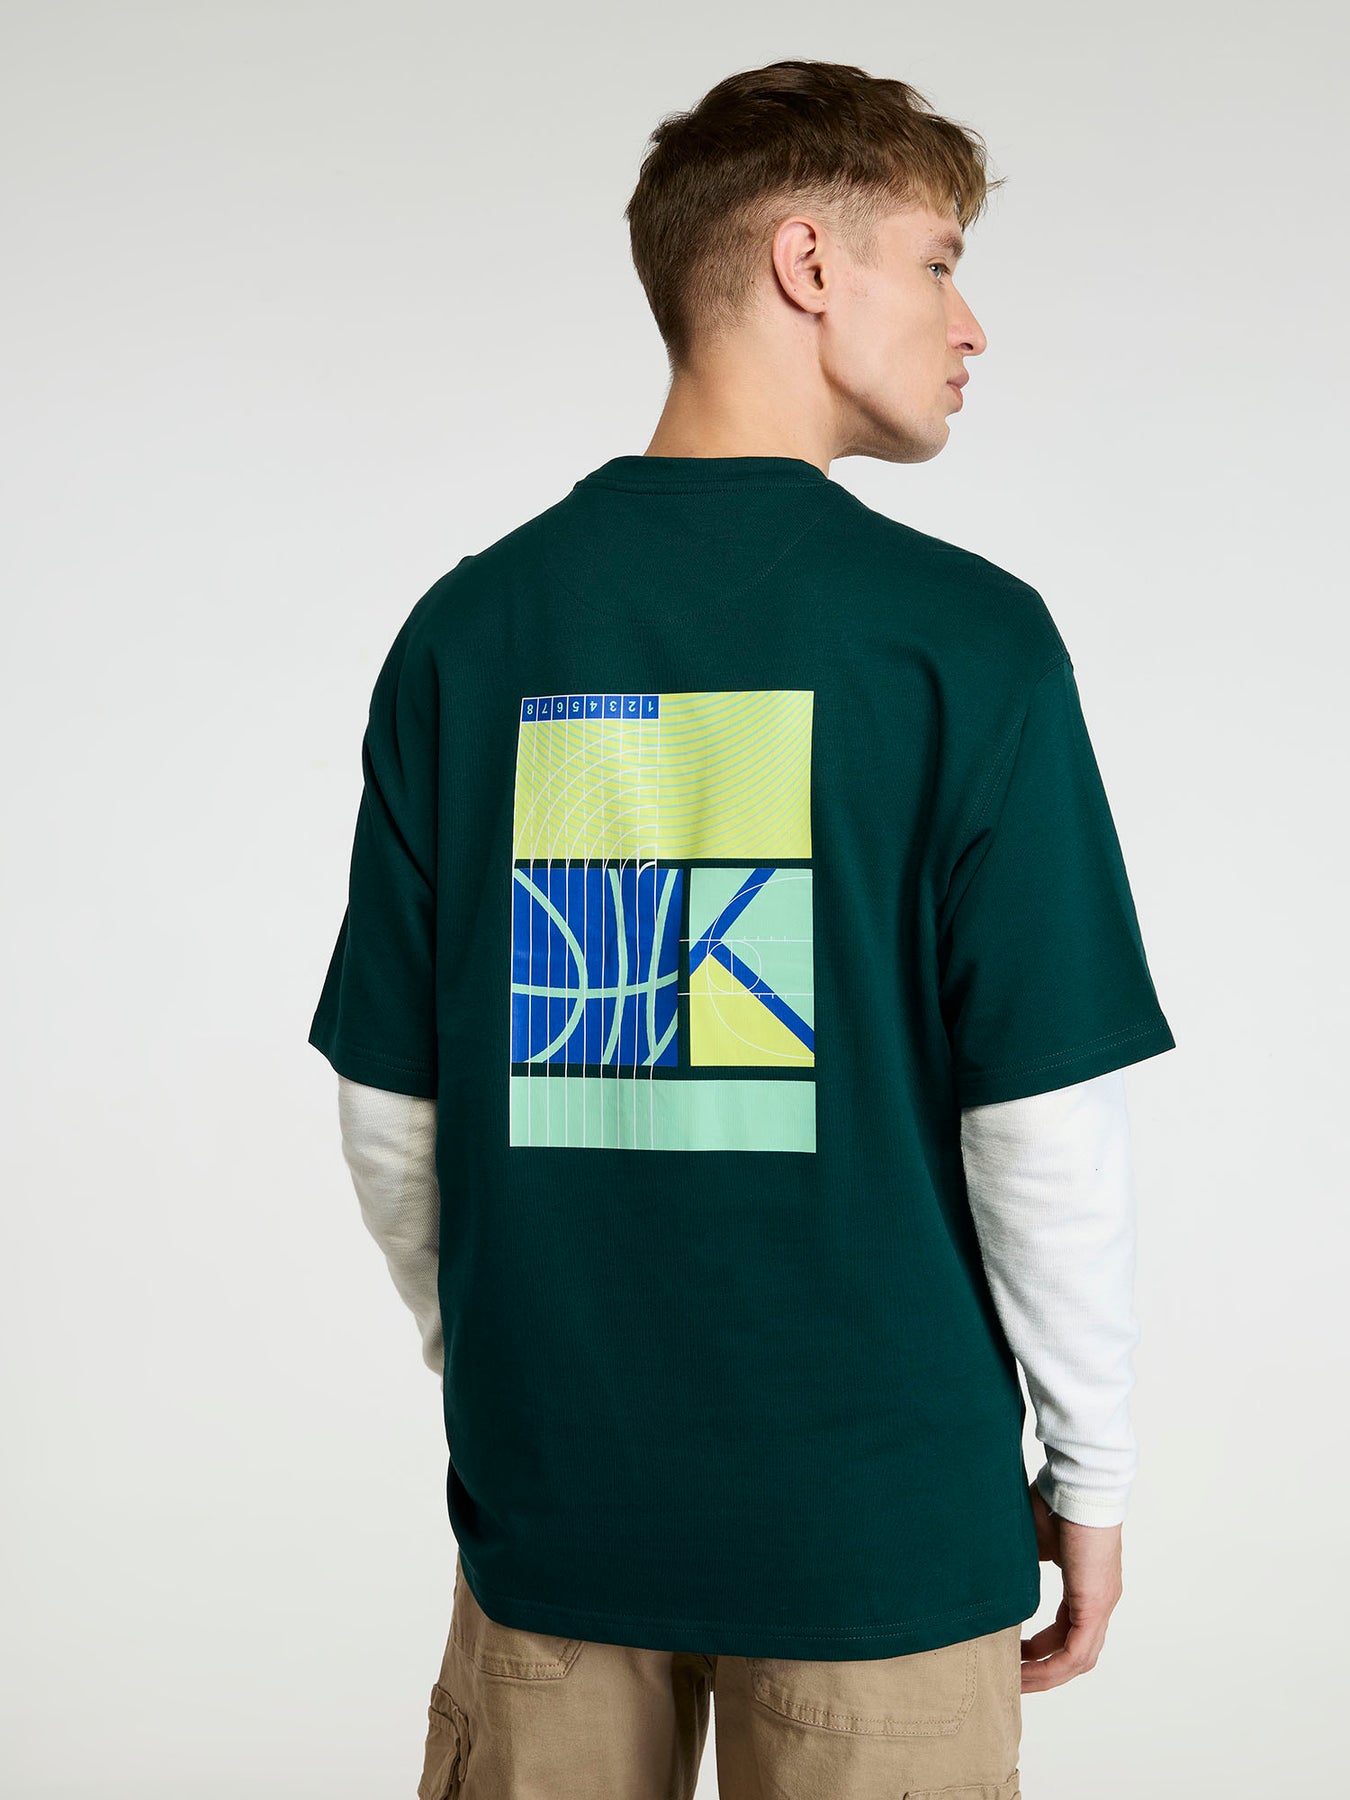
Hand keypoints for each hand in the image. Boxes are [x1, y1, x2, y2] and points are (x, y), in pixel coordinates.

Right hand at [1020, 1478, 1123, 1691]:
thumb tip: (994, 1574)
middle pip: (1074, 1652)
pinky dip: (1052, 1668)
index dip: (1040, 1646)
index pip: (1067, 1628)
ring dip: (1047, 1675)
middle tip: (1012, 1677)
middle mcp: (1099, 1599)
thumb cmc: (1055, 1500)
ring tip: (1016, 1683)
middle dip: (1042, 1669)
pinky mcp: (1095, 1605)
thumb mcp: (1031, 1540)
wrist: (1077, 1486)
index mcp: (1087, 1584)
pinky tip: (1027, 1673)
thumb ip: (1019, 1562)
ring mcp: (1101, 1604)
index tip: (1013, 1652)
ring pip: (1077, 1659)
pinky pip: (1076, 1653)